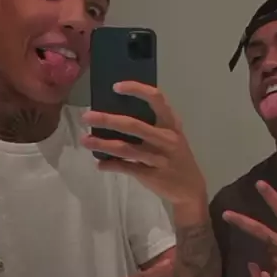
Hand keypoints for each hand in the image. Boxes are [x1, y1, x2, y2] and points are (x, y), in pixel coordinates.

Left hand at [81, 82, 206, 205]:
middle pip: (134, 125)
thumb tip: (116, 113)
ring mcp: (159, 158)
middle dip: (107, 120)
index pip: (156, 99)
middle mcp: (166, 139)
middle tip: (87, 116)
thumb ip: (152, 124)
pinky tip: (99, 163)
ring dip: (102, 144)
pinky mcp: (151, 176)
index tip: (116, 87)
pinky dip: (110, 165)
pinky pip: (126, 168)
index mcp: (171, 124)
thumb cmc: (176, 157)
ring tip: (85, 140)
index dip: (136, 89)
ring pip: (126, 149)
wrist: (191, 189)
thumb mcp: (172, 136)